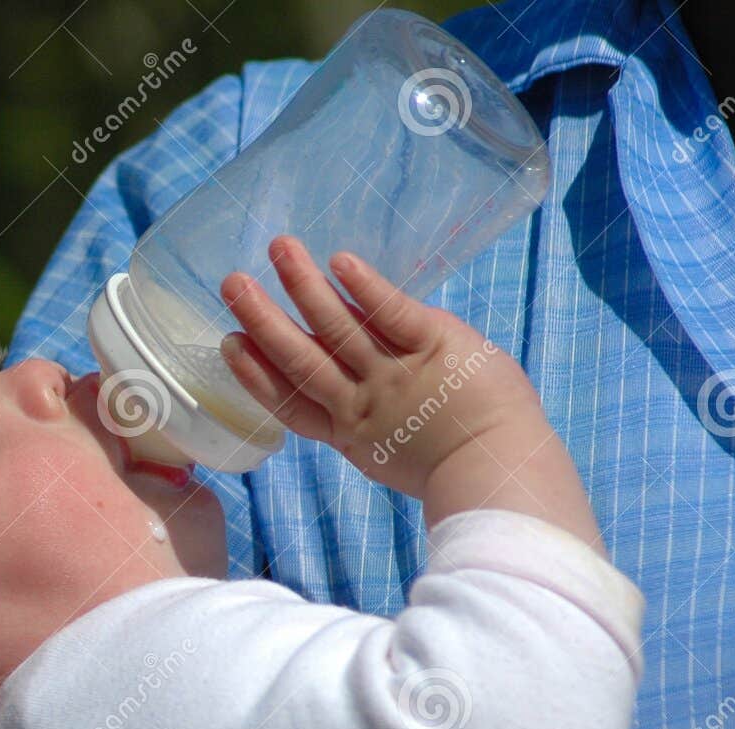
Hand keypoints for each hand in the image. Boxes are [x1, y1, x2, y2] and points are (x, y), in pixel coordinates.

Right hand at [216, 236, 542, 498]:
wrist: (503, 473)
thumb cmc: (460, 468)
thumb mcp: (393, 457)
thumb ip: (370, 421)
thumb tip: (356, 384)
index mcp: (349, 432)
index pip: (291, 400)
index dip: (257, 374)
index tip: (230, 345)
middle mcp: (362, 402)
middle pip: (302, 358)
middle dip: (263, 320)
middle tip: (232, 284)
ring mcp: (394, 375)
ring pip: (339, 328)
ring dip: (305, 287)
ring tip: (279, 249)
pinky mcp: (433, 346)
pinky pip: (392, 314)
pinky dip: (366, 288)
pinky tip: (340, 261)